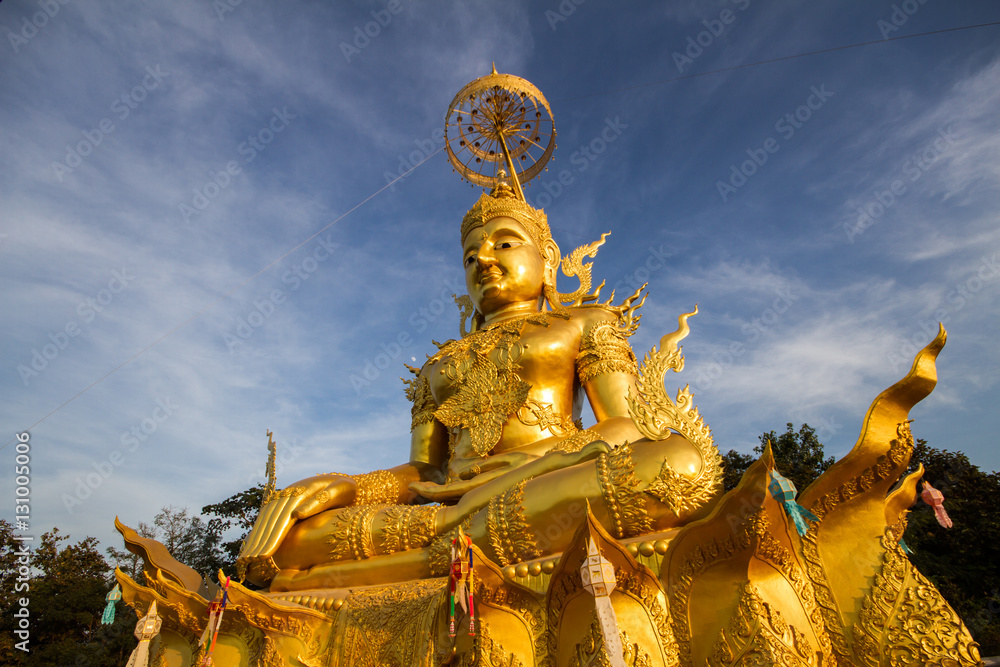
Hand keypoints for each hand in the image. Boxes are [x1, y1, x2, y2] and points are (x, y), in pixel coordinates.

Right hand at [237, 474, 355, 575]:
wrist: (346, 482)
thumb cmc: (345, 489)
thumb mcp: (339, 491)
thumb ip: (320, 501)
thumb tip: (296, 514)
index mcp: (302, 490)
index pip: (284, 518)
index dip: (273, 537)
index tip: (265, 554)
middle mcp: (290, 491)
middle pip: (271, 518)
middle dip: (260, 540)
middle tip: (251, 561)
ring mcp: (286, 494)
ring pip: (267, 517)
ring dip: (256, 536)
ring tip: (247, 555)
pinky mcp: (285, 499)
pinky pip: (269, 515)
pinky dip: (260, 529)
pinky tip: (253, 542)